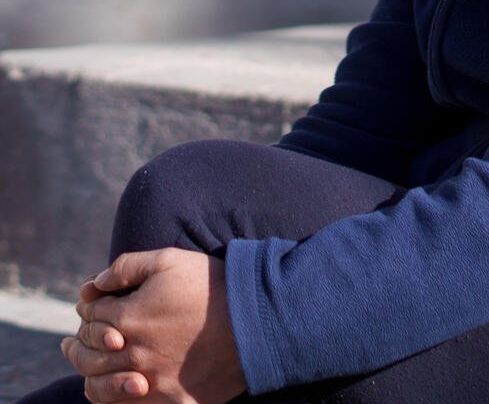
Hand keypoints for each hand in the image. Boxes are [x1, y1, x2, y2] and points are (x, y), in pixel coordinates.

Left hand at [63, 249, 245, 403]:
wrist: (256, 321)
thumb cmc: (213, 286)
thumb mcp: (171, 260)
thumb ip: (128, 266)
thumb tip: (94, 283)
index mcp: (129, 317)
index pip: (91, 313)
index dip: (88, 305)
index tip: (91, 302)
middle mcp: (131, 354)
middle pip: (87, 351)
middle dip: (77, 342)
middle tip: (71, 341)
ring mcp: (147, 381)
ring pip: (97, 383)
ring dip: (85, 371)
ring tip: (81, 364)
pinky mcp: (166, 400)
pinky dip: (107, 396)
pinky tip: (108, 385)